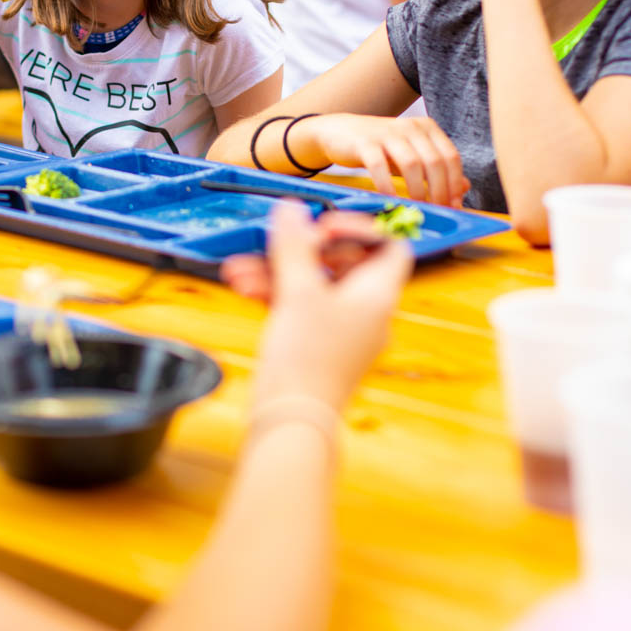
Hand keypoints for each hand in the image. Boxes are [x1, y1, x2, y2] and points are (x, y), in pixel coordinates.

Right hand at [241, 204, 411, 410]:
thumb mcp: (298, 292)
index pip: (390, 247)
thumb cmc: (307, 359)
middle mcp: (366, 312)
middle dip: (305, 247)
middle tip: (280, 240)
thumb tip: (293, 209)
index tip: (324, 223)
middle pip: (345, 262)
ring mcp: (341, 330)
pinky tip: (243, 285)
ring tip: (240, 267)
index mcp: (377, 296)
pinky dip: (275, 293)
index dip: (362, 228)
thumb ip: (295, 246)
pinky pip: (300, 306)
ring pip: (315, 284)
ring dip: (279, 269)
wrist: (292, 421)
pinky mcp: (317, 345)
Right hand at [305, 113, 469, 204]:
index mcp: (426, 128)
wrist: (341, 132)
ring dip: (417, 190)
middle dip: (439, 191)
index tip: (454, 205)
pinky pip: (379, 166)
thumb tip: (464, 187)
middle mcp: (410, 127)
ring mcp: (387, 133)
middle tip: (437, 210)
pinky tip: (390, 200)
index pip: (450, 156)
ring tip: (417, 207)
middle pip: (434, 161)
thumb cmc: (381, 147)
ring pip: (411, 163)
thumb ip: (438, 170)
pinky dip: (388, 186)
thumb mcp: (412, 155)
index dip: (455, 183)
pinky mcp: (364, 142)